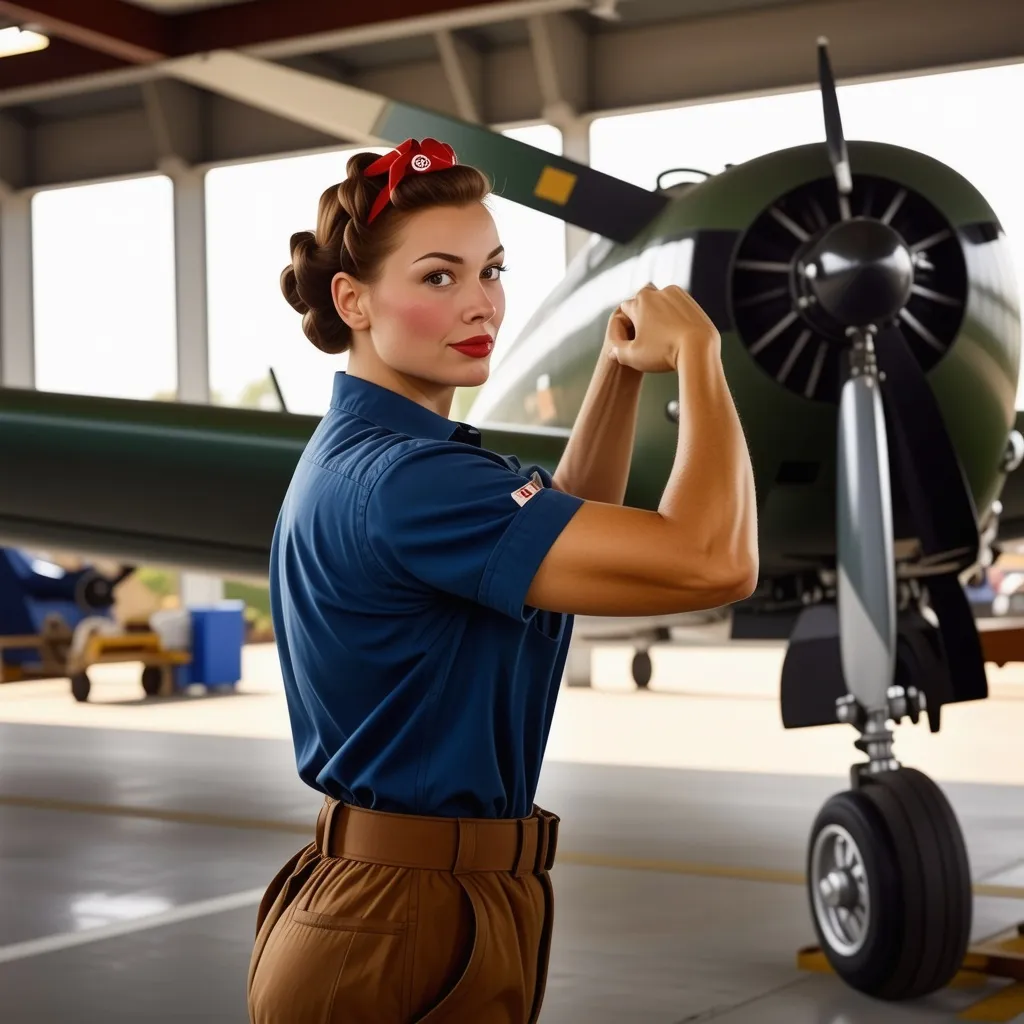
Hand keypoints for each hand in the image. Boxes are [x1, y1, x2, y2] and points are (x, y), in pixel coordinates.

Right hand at [605, 283, 719, 373]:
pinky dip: (674, 316)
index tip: (633, 337)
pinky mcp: (691, 301)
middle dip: (642, 314)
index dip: (627, 323)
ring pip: (661, 302)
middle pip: (643, 301)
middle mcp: (657, 292)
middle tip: (648, 335)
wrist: (699, 348)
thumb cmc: (664, 352)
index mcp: (640, 301)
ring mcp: (676, 294)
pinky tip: (676, 332)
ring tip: (663, 335)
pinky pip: (677, 306)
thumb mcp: (634, 357)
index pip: (625, 309)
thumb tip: (612, 351)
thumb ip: (618, 352)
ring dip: (659, 314)